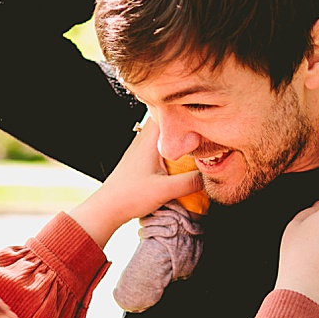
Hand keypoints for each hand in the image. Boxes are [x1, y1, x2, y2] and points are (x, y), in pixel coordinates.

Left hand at [68, 115, 202, 247]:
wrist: (108, 207)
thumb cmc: (131, 195)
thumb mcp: (165, 190)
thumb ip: (190, 182)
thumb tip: (210, 175)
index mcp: (149, 139)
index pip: (166, 111)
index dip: (184, 110)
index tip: (200, 114)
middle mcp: (144, 138)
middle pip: (166, 120)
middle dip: (183, 122)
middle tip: (202, 127)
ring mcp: (140, 147)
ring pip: (162, 132)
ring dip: (176, 134)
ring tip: (194, 140)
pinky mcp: (140, 157)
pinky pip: (158, 144)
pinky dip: (170, 145)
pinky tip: (179, 156)